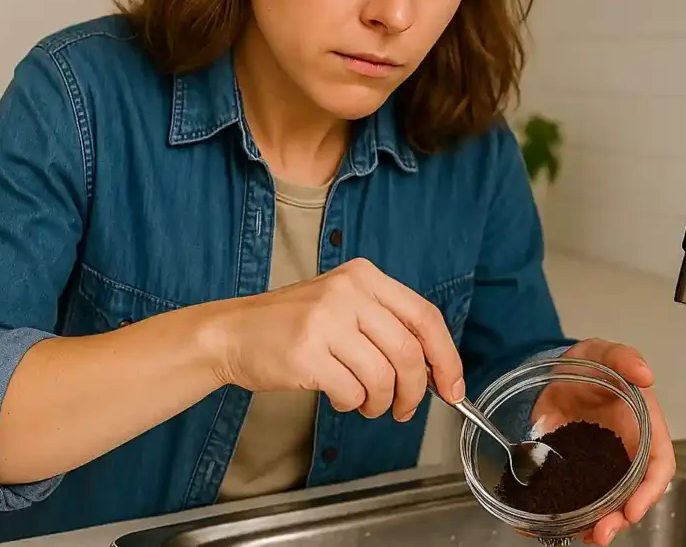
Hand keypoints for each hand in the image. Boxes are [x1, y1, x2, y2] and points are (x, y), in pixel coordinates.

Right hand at [207, 257, 464, 420]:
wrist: (232, 332)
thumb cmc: (293, 324)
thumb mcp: (343, 304)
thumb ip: (387, 325)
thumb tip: (436, 368)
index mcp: (364, 276)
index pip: (425, 316)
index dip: (446, 357)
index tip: (453, 387)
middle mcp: (348, 292)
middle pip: (408, 352)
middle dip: (415, 391)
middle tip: (405, 408)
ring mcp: (325, 321)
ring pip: (382, 377)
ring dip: (380, 402)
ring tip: (366, 403)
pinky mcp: (306, 352)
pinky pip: (351, 391)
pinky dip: (351, 403)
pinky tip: (338, 396)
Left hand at [530, 339, 674, 545]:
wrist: (555, 370)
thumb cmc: (589, 363)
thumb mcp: (604, 353)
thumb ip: (623, 358)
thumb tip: (644, 374)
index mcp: (644, 427)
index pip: (659, 464)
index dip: (650, 490)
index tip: (633, 508)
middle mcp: (627, 452)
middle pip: (635, 494)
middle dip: (621, 518)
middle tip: (601, 534)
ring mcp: (602, 465)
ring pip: (609, 503)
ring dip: (599, 524)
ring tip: (582, 536)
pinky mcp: (577, 470)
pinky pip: (580, 497)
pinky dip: (573, 515)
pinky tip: (557, 527)